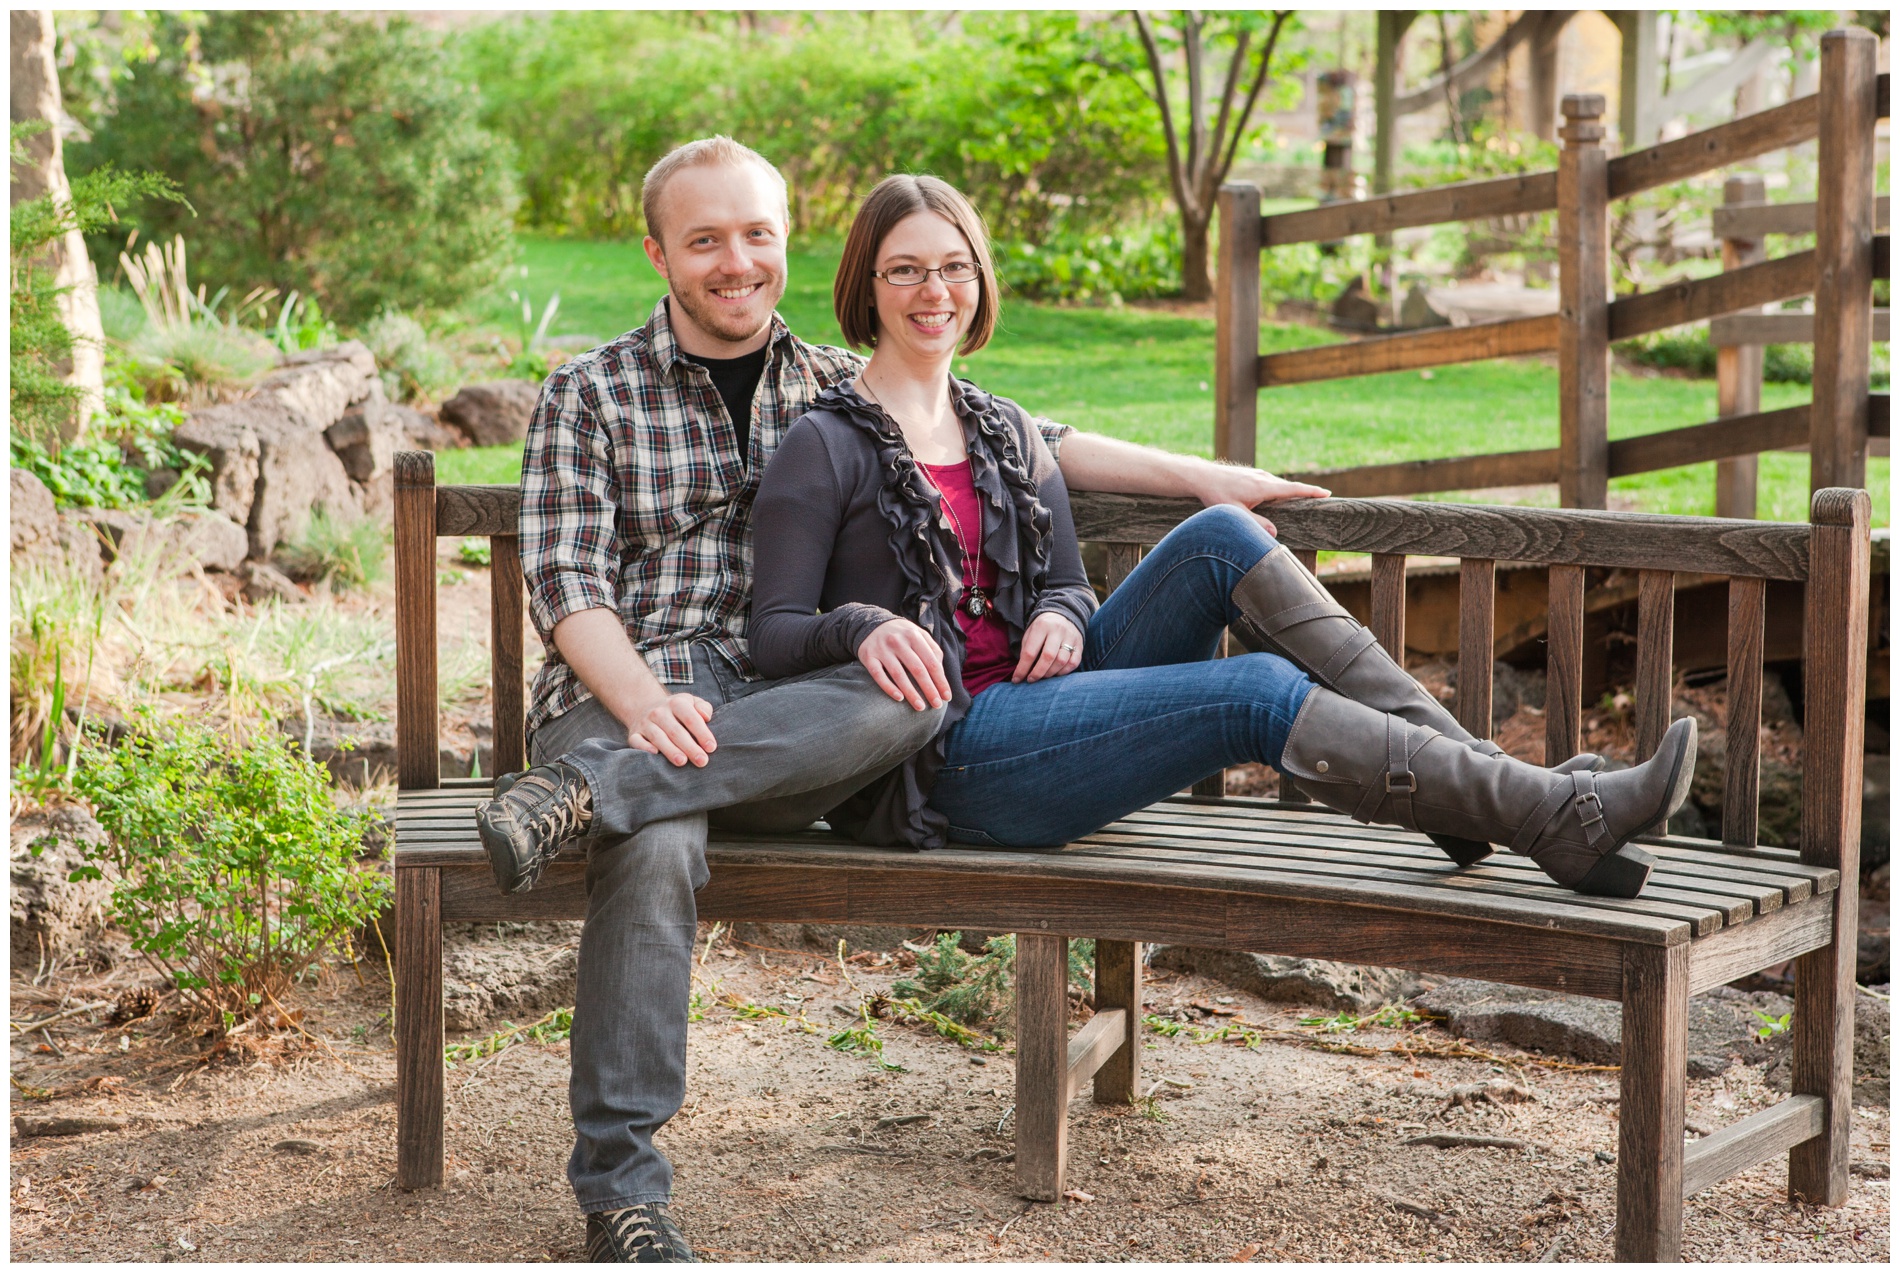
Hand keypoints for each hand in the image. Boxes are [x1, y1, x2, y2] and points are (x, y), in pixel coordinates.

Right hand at [623, 689, 717, 766]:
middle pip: (676, 731)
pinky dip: (644, 748)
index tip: (711, 747)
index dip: (702, 733)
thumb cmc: (677, 711)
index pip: (691, 718)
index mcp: (676, 703)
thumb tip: (706, 717)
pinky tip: (655, 755)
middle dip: (690, 747)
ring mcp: (645, 723)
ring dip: (670, 750)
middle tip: (702, 761)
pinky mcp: (634, 734)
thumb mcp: (691, 702)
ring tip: (682, 762)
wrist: (646, 707)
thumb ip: (703, 708)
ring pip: (658, 737)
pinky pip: (637, 741)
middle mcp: (659, 712)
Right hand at [858, 619, 951, 709]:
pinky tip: (899, 698)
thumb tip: (941, 673)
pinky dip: (889, 687)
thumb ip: (932, 650)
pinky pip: (878, 675)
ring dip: (911, 693)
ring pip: (899, 674)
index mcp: (914, 636)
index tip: (947, 697)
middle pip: (917, 669)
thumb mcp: (918, 634)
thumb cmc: (901, 634)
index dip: (941, 681)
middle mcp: (898, 641)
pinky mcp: (868, 657)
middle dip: (929, 689)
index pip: (931, 662)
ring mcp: (882, 649)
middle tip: (937, 705)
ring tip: (920, 707)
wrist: (870, 623)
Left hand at [1012, 612, 1083, 683]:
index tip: (1017, 679)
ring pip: (1062, 661)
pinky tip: (1056, 673)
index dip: (1023, 668)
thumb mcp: (1030, 633)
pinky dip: (1064, 672)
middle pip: (1048, 657)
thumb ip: (1026, 650)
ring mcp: (1071, 637)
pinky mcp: (1080, 645)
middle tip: (1031, 680)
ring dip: (1050, 673)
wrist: (1062, 615)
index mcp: (1042, 626)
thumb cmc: (1042, 628)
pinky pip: (1074, 662)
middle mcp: (1058, 631)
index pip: (1030, 651)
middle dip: (1038, 672)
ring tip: (1043, 676)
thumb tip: (1022, 672)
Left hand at [1187, 464, 1331, 536]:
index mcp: (1263, 487)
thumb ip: (1256, 524)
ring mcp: (1257, 474)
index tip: (1327, 493)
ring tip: (1303, 498)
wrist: (1201, 476)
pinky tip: (1275, 496)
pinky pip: (1270, 482)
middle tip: (1322, 497)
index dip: (1311, 492)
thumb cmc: (1217, 495)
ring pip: (1279, 484)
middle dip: (1305, 491)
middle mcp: (1263, 478)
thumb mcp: (1236, 513)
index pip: (1293, 489)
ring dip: (1291, 490)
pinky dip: (1278, 488)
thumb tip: (1275, 534)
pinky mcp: (1251, 475)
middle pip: (1289, 486)